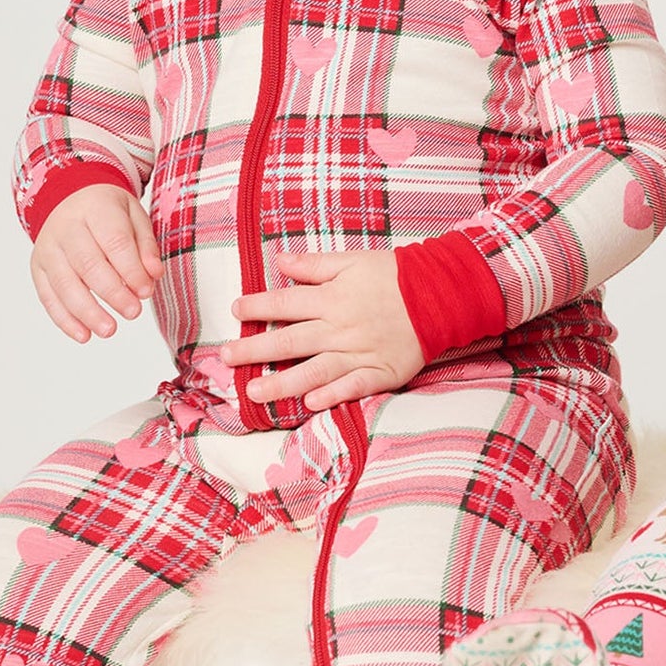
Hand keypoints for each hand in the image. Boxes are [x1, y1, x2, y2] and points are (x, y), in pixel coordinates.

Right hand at [30, 185, 161, 341]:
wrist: (69, 198)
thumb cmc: (108, 212)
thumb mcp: (134, 216)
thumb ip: (146, 246)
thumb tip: (154, 275)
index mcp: (95, 209)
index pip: (114, 241)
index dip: (131, 269)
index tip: (146, 291)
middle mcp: (66, 227)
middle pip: (87, 264)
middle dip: (112, 292)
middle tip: (133, 313)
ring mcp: (48, 249)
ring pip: (64, 283)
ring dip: (87, 311)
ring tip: (109, 330)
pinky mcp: (38, 268)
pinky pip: (48, 296)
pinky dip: (65, 319)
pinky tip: (84, 335)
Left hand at [226, 252, 423, 410]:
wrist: (440, 295)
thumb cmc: (396, 276)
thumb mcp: (353, 261)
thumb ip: (315, 265)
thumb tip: (279, 261)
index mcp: (331, 298)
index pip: (284, 303)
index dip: (256, 307)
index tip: (235, 311)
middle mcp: (340, 328)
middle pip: (289, 341)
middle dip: (253, 350)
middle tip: (225, 358)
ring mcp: (359, 353)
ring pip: (313, 371)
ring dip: (281, 382)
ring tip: (253, 392)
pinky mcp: (379, 372)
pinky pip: (352, 387)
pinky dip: (332, 396)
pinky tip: (310, 404)